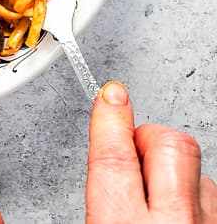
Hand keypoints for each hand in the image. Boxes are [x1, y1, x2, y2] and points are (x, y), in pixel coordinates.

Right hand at [87, 80, 216, 221]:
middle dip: (151, 137)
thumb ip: (100, 198)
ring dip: (177, 174)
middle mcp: (175, 223)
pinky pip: (212, 199)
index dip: (110, 118)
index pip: (114, 154)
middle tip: (134, 153)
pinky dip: (196, 200)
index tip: (110, 96)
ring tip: (159, 198)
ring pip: (197, 171)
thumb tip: (101, 151)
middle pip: (169, 144)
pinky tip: (182, 216)